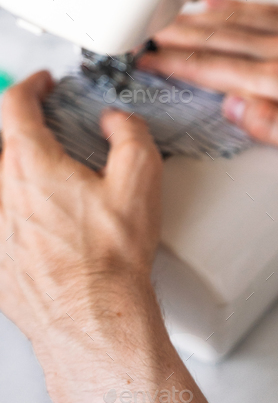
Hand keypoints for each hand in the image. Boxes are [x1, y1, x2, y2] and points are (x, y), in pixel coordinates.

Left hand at [0, 72, 214, 402]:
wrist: (93, 318)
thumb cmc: (111, 257)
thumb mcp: (140, 177)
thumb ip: (129, 132)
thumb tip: (116, 121)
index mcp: (30, 165)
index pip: (15, 105)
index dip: (31, 85)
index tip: (43, 84)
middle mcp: (1, 192)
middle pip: (0, 142)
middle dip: (22, 126)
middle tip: (46, 125)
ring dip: (18, 167)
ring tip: (49, 174)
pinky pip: (2, 218)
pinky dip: (17, 206)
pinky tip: (45, 220)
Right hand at [139, 0, 277, 178]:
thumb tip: (235, 108)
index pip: (220, 69)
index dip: (180, 64)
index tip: (151, 59)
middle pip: (223, 37)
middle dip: (180, 35)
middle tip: (146, 32)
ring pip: (243, 19)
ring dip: (203, 17)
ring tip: (172, 15)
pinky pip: (274, 9)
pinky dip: (242, 3)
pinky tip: (225, 3)